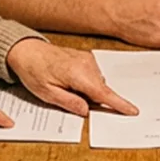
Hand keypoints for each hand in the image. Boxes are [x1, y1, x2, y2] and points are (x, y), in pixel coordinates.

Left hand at [6, 38, 138, 116]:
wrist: (26, 50)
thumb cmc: (33, 71)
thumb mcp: (47, 94)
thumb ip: (69, 103)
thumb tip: (87, 111)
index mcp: (78, 74)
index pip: (103, 93)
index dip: (119, 104)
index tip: (132, 111)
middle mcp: (87, 64)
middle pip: (100, 90)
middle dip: (91, 100)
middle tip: (67, 97)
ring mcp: (87, 59)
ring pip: (96, 84)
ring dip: (87, 92)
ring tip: (63, 87)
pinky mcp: (86, 58)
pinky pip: (93, 76)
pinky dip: (85, 83)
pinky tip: (68, 81)